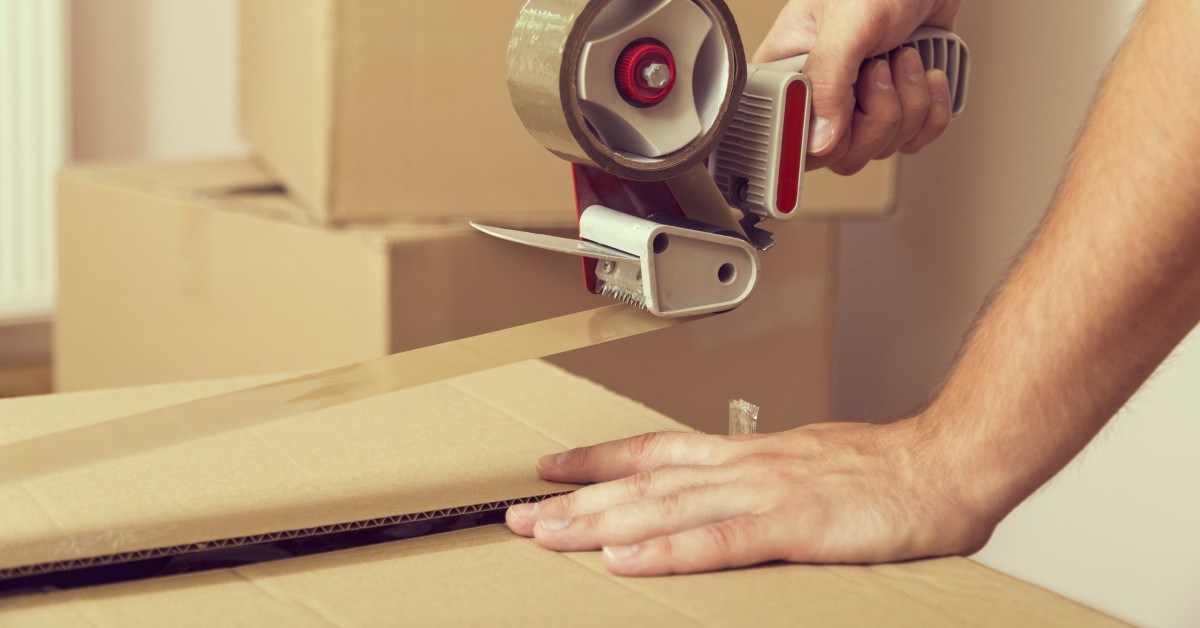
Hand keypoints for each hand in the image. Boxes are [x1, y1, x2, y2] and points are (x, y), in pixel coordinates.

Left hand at [506, 418, 991, 575]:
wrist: (948, 463)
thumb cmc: (886, 471)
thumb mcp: (807, 466)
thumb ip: (760, 481)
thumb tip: (720, 500)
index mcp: (747, 454)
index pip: (654, 451)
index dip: (598, 460)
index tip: (551, 468)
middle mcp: (744, 467)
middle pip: (643, 483)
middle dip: (577, 501)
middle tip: (519, 515)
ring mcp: (766, 493)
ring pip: (665, 507)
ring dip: (601, 523)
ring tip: (547, 536)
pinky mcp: (795, 526)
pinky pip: (719, 543)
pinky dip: (667, 552)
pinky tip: (627, 561)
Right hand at [754, 0, 962, 173]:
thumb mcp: (848, 21)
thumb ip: (829, 78)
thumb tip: (819, 140)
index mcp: (787, 72)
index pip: (787, 136)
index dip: (819, 136)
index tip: (844, 112)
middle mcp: (818, 96)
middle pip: (839, 154)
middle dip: (877, 116)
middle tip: (879, 68)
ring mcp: (858, 106)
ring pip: (880, 148)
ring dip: (909, 104)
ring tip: (906, 58)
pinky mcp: (895, 108)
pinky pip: (913, 141)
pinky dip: (931, 111)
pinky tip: (926, 75)